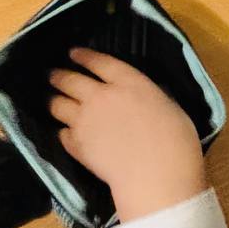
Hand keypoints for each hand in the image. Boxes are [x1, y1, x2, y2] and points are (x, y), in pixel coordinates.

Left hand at [49, 47, 206, 221]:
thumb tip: (143, 96)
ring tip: (53, 102)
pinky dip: (63, 131)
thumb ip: (150, 97)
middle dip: (59, 75)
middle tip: (53, 75)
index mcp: (129, 83)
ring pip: (57, 104)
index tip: (73, 53)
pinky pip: (61, 133)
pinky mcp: (75, 145)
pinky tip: (67, 133)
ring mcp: (84, 121)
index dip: (84, 56)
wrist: (155, 174)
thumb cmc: (175, 140)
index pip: (99, 62)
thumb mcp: (170, 107)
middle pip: (70, 79)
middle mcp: (100, 96)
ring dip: (54, 101)